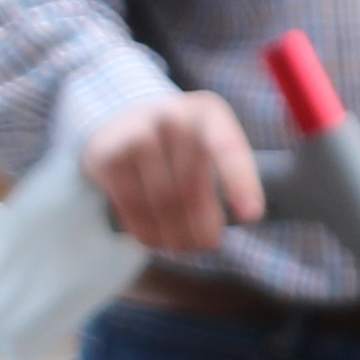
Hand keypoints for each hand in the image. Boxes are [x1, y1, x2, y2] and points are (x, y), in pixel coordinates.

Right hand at [82, 92, 264, 256]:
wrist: (121, 120)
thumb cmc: (178, 143)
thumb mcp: (207, 140)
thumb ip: (224, 173)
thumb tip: (233, 225)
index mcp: (207, 112)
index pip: (227, 148)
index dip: (240, 183)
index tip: (251, 215)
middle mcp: (172, 117)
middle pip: (192, 187)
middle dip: (201, 226)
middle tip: (206, 245)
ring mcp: (137, 134)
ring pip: (162, 202)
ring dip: (173, 235)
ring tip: (181, 247)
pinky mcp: (108, 156)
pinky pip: (132, 206)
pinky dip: (145, 231)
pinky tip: (154, 241)